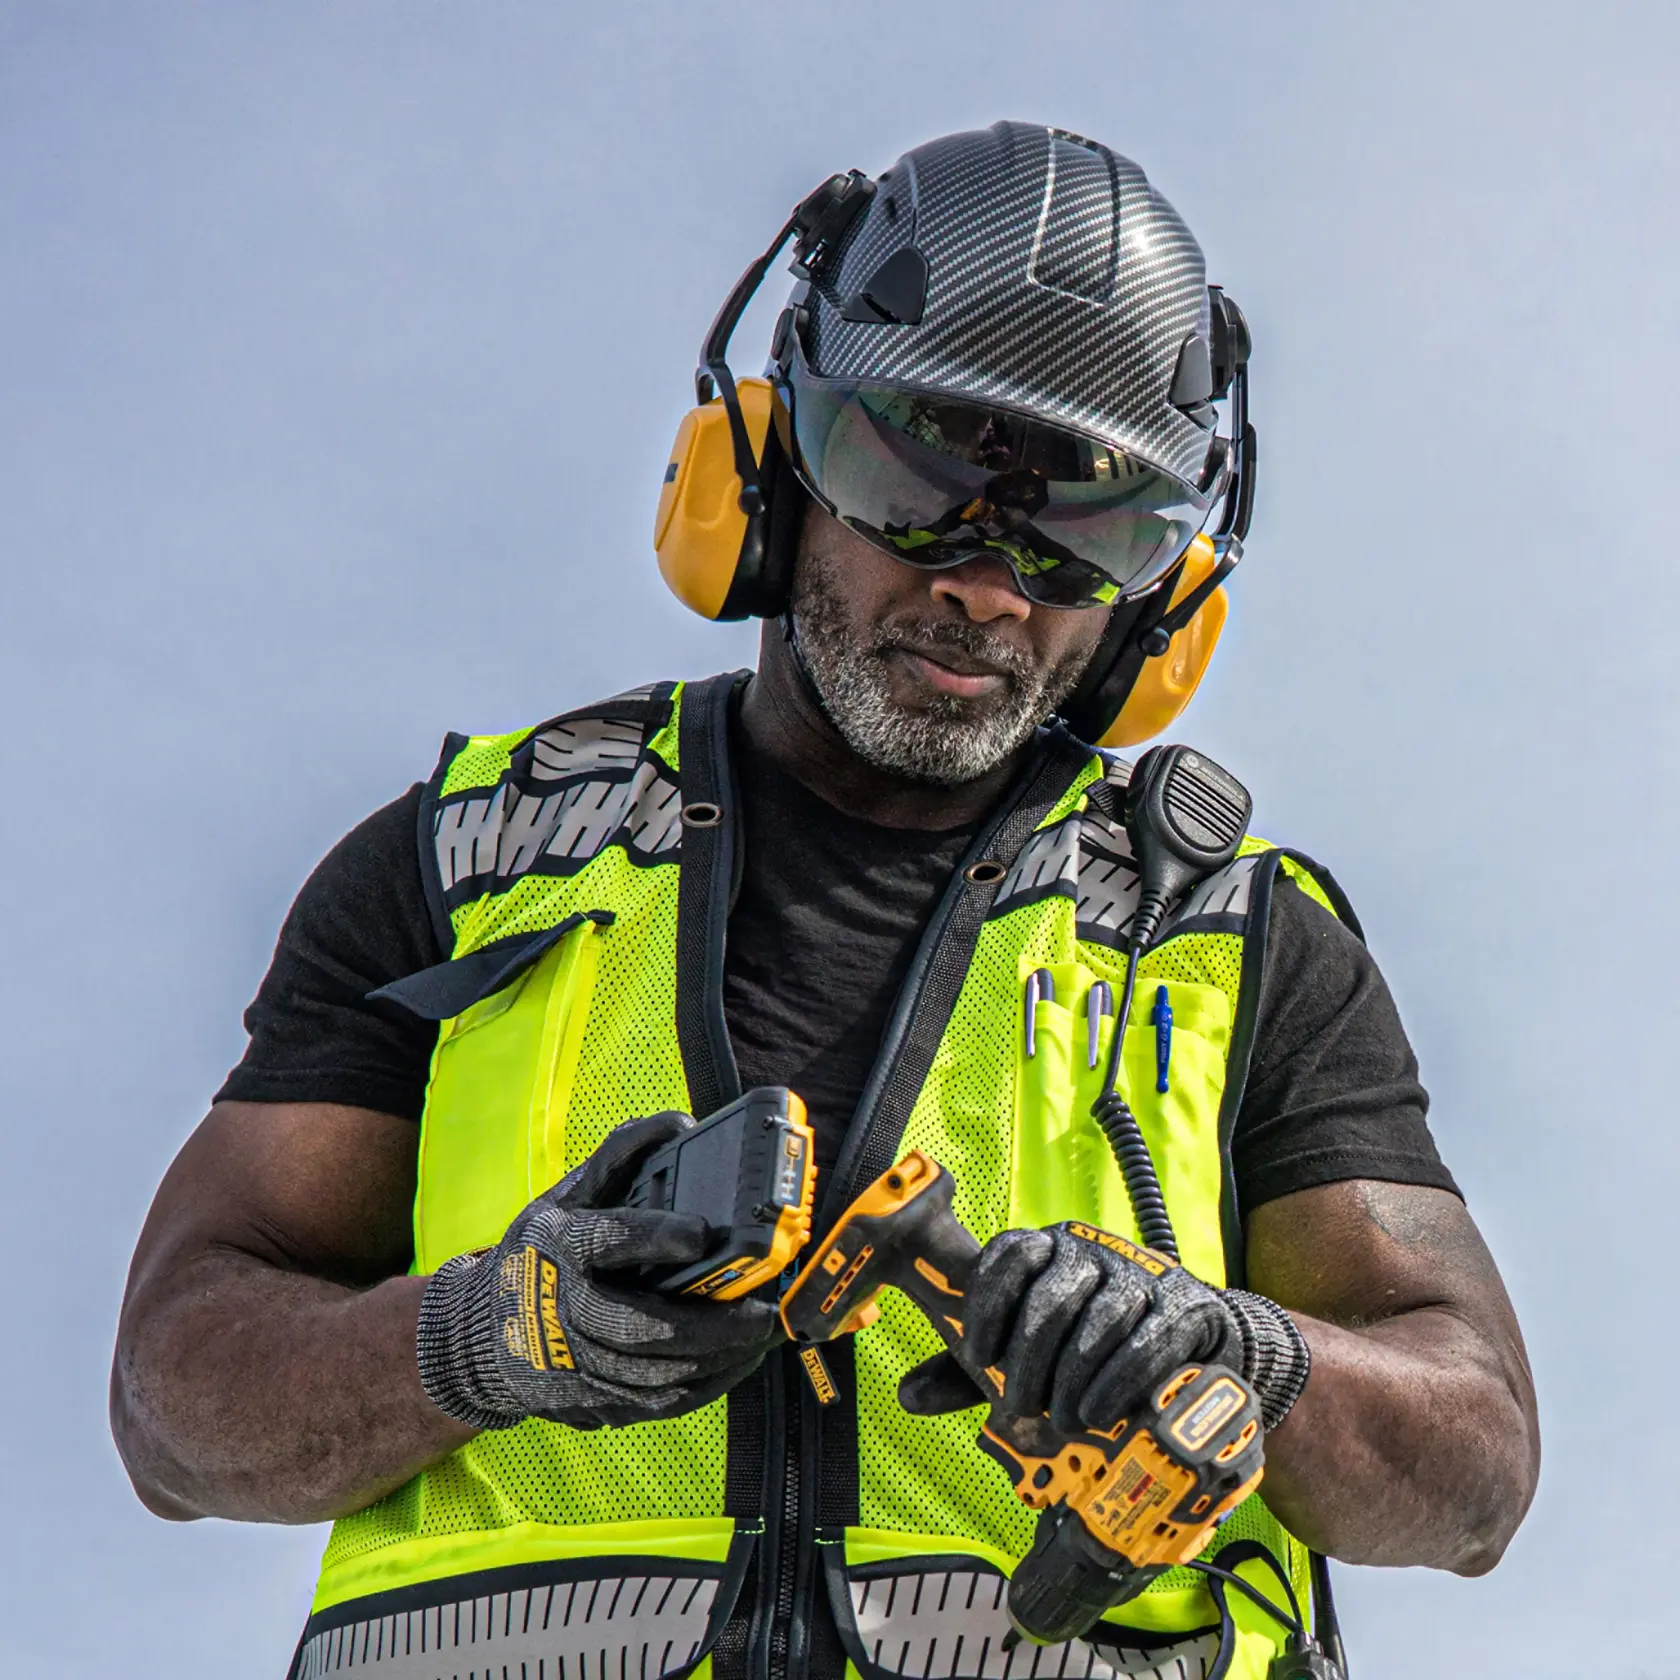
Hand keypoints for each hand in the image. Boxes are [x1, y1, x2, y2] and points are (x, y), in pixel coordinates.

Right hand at [416, 1111, 780, 1429]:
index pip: (608, 1239)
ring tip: (764, 1336)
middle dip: (708, 1323)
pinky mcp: (593, 1401)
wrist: (484, 1332)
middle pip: (640, 1325)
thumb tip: (681, 1125)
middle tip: (762, 1310)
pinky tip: (740, 1363)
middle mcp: (564, 1308)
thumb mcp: (569, 1195)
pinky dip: (705, 1386)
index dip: (655, 1235)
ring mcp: (576, 1364)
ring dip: (718, 1358)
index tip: (702, 1233)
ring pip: (655, 1373)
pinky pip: (657, 1403)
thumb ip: (622, 1156)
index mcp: (561, 1245)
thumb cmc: (542, 1251)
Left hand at [900, 1223, 1245, 1435]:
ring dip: (1074, 1378)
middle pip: (1051, 1297)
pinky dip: (1117, 1382)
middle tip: (1021, 1407)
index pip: (1009, 1256)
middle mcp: (1090, 1249)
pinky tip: (1098, 1413)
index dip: (988, 1305)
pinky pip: (1146, 1340)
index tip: (977, 1357)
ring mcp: (1139, 1271)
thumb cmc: (1084, 1346)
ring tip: (1061, 1420)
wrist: (1183, 1338)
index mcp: (1046, 1247)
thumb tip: (907, 1397)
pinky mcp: (1183, 1301)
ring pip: (1099, 1319)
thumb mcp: (1023, 1355)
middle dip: (1030, 1360)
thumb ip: (968, 1373)